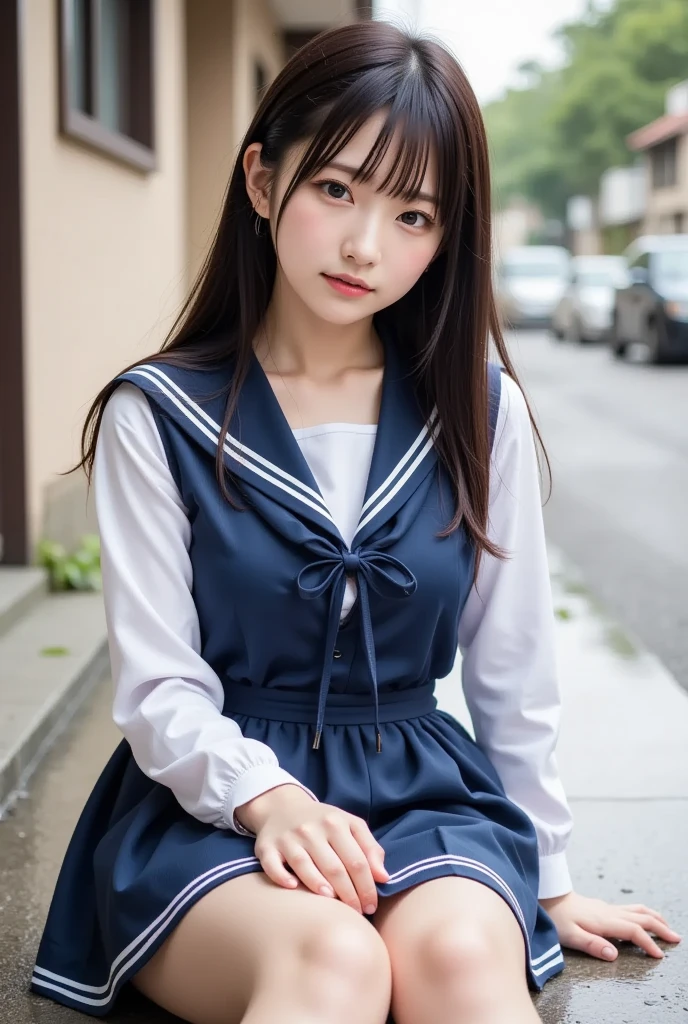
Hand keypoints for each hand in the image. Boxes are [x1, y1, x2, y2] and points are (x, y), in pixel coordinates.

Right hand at [236, 784, 389, 914]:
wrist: (282, 806)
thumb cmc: (323, 822)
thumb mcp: (350, 825)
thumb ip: (370, 848)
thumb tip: (383, 877)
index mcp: (335, 823)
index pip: (357, 861)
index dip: (367, 887)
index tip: (371, 906)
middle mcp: (311, 829)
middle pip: (334, 867)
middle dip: (349, 895)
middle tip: (357, 913)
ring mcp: (288, 838)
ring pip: (305, 865)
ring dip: (320, 886)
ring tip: (333, 903)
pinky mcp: (267, 847)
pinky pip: (272, 865)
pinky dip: (282, 877)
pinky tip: (293, 887)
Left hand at [540, 891, 681, 960]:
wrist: (547, 896)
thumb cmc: (556, 917)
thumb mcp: (569, 935)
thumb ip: (592, 944)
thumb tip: (614, 954)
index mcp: (604, 921)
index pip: (633, 932)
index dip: (648, 943)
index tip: (659, 956)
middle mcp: (609, 912)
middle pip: (642, 918)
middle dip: (661, 928)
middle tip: (676, 939)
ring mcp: (607, 908)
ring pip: (637, 910)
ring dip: (654, 918)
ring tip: (667, 927)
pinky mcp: (603, 907)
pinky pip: (630, 908)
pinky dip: (644, 914)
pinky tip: (643, 919)